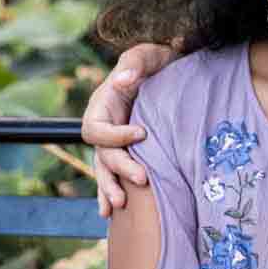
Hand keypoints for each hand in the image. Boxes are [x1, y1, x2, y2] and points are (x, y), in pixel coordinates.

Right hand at [84, 43, 175, 214]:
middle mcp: (104, 126)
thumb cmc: (158, 60)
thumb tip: (123, 80)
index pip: (96, 128)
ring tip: (120, 205)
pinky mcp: (126, 152)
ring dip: (110, 188)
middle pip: (102, 154)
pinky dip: (108, 193)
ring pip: (104, 170)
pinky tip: (109, 213)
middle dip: (119, 169)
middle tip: (143, 179)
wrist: (171, 70)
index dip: (115, 135)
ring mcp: (113, 141)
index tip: (143, 133)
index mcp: (102, 104)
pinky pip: (112, 175)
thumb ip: (135, 63)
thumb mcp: (148, 54)